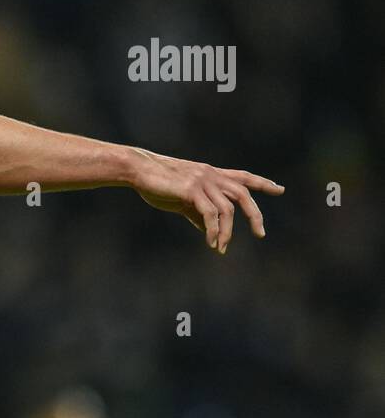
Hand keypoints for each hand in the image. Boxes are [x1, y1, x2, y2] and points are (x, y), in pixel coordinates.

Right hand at [129, 147, 283, 253]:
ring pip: (227, 209)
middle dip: (255, 215)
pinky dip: (214, 230)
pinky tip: (211, 242)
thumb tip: (210, 231)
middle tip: (260, 234)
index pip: (243, 177)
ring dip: (227, 232)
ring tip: (222, 247)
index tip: (280, 189)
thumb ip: (197, 212)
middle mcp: (211, 175)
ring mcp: (203, 181)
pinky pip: (210, 214)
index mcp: (211, 174)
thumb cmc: (156, 183)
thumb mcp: (181, 199)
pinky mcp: (192, 190)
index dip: (263, 183)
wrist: (137, 169)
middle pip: (243, 194)